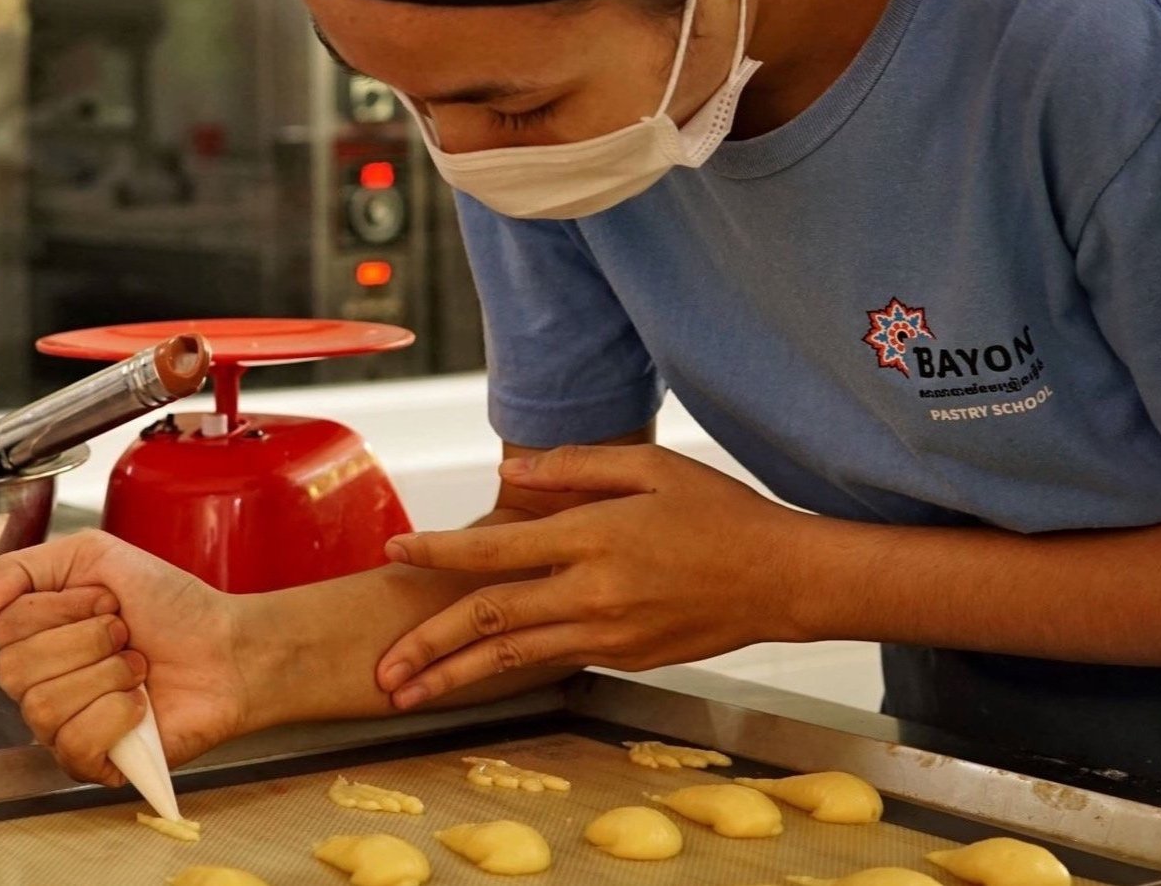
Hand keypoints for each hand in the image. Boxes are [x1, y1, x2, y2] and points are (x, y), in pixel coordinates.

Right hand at [0, 530, 254, 784]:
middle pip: (14, 670)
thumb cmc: (171, 605)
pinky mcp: (92, 762)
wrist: (228, 646)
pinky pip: (74, 744)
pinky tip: (140, 705)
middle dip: (88, 639)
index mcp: (35, 637)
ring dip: (108, 674)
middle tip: (125, 634)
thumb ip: (21, 568)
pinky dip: (117, 715)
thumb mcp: (95, 555)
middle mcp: (40, 684)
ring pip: (42, 707)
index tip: (108, 600)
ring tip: (138, 668)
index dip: (62, 608)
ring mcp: (62, 728)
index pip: (2, 628)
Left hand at [375, 445, 801, 708]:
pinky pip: (556, 660)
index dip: (439, 553)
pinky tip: (481, 673)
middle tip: (380, 669)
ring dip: (456, 677)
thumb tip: (508, 473)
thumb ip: (575, 466)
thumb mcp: (651, 467)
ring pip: (514, 658)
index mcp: (595, 536)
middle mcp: (594, 593)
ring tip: (409, 694)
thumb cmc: (720, 513)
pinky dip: (512, 667)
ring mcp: (610, 634)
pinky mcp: (625, 658)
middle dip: (427, 646)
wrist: (781, 579)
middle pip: (490, 620)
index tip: (397, 551)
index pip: (496, 551)